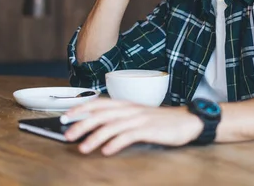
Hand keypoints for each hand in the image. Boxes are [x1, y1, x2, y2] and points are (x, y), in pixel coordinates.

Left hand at [64, 99, 202, 155]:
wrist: (187, 121)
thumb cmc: (160, 122)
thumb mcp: (137, 116)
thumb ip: (120, 118)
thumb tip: (97, 125)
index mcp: (126, 104)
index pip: (99, 103)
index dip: (81, 108)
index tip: (66, 116)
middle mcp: (130, 109)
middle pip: (101, 115)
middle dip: (81, 124)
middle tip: (67, 135)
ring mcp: (139, 119)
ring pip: (112, 126)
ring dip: (95, 137)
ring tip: (83, 148)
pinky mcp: (148, 130)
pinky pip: (128, 136)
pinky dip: (116, 143)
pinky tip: (106, 150)